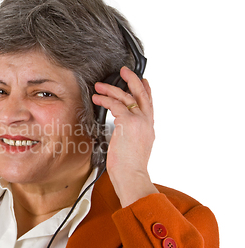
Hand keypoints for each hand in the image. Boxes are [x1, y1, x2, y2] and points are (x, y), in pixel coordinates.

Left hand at [92, 67, 157, 206]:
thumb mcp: (134, 148)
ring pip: (126, 96)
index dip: (146, 91)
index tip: (143, 81)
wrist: (132, 176)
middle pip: (142, 94)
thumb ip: (131, 136)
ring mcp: (139, 121)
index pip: (149, 104)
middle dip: (133, 80)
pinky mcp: (128, 123)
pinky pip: (115, 104)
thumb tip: (122, 133)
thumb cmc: (130, 168)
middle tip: (125, 71)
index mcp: (148, 128)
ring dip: (111, 88)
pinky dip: (105, 99)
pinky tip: (97, 97)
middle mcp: (146, 122)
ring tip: (100, 85)